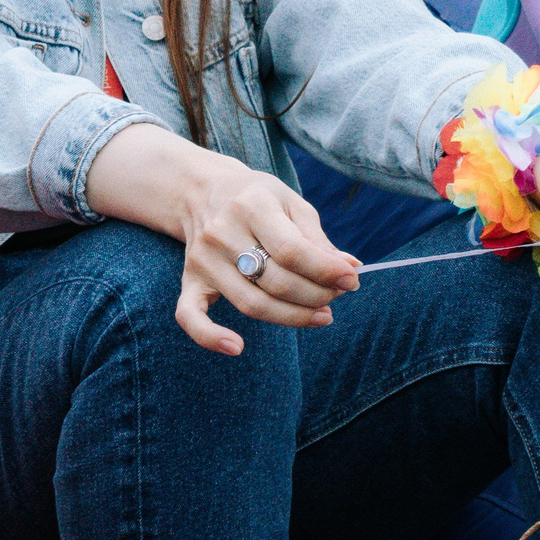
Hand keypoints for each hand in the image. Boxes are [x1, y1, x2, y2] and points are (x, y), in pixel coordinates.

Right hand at [85, 127, 359, 354]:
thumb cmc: (257, 199)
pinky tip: (236, 347)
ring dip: (292, 317)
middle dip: (316, 295)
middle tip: (337, 296)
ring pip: (250, 303)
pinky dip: (209, 336)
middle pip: (275, 282)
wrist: (202, 191)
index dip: (326, 271)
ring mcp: (203, 260)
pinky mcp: (189, 280)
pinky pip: (190, 316)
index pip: (292, 251)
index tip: (351, 280)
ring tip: (321, 315)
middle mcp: (222, 233)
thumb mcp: (291, 204)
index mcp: (251, 205)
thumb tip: (350, 269)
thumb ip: (318, 238)